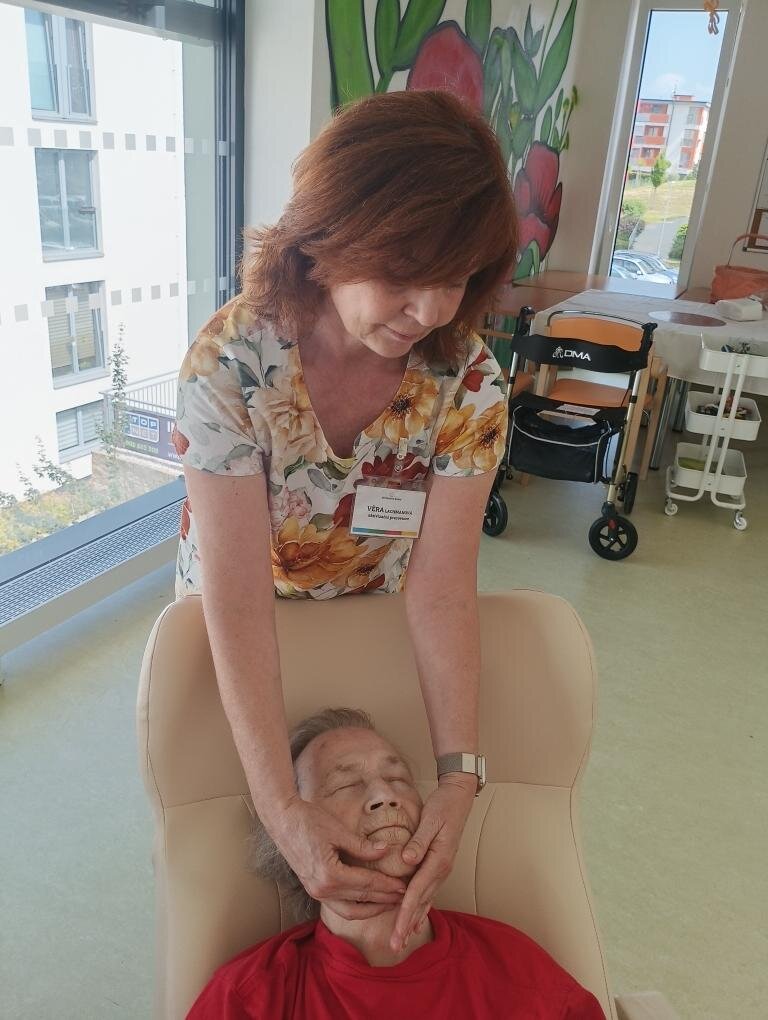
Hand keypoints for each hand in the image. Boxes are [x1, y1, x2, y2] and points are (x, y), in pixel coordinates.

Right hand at [273, 798, 406, 919]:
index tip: (404, 885)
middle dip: (384, 900)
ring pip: (349, 911)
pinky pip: (338, 906)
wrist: (282, 820)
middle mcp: (322, 890)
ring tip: (389, 903)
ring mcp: (315, 892)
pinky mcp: (313, 889)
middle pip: (360, 901)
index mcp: (329, 875)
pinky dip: (355, 907)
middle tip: (404, 897)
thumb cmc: (309, 820)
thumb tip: (386, 851)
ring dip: (371, 909)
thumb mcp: (338, 831)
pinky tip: (367, 902)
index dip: (387, 885)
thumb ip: (362, 846)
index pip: (366, 884)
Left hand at [390, 775, 475, 951]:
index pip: (417, 891)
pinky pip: (428, 891)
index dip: (405, 912)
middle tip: (396, 946)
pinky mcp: (439, 866)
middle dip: (408, 924)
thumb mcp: (430, 819)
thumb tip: (407, 859)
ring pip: (425, 900)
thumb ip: (418, 841)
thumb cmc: (443, 805)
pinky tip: (417, 920)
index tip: (397, 930)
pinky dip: (421, 908)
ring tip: (403, 939)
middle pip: (421, 902)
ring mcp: (441, 869)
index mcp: (439, 860)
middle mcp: (441, 869)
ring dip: (413, 920)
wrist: (459, 797)